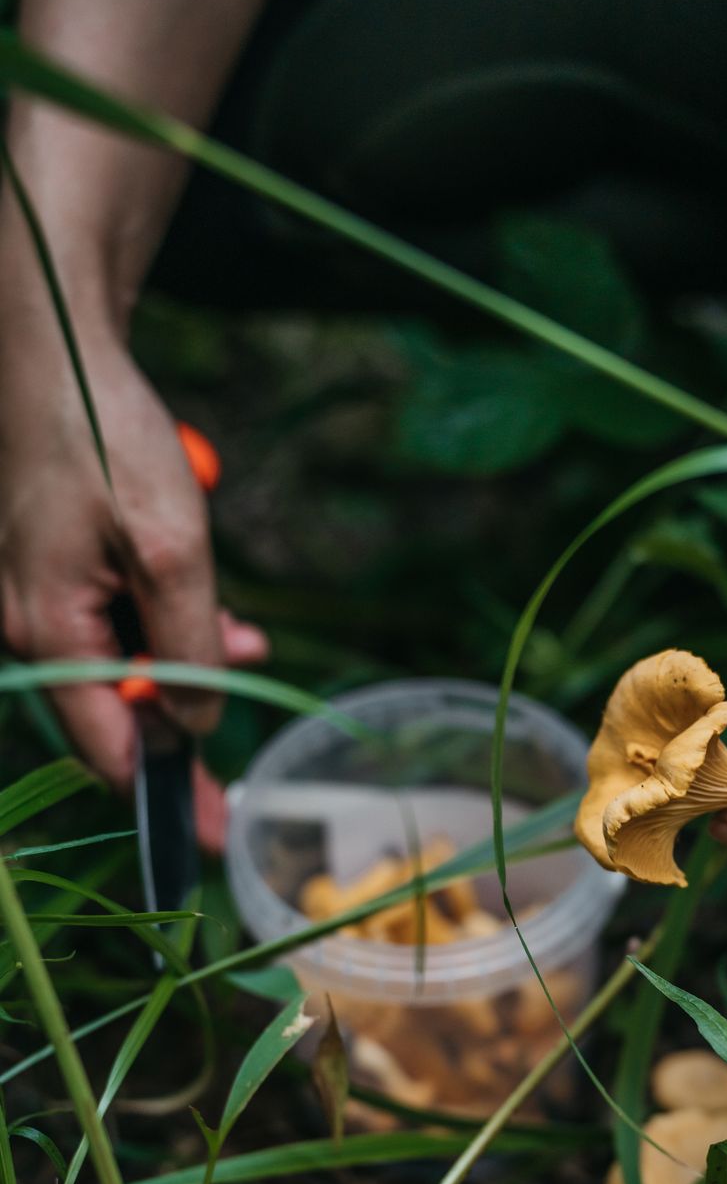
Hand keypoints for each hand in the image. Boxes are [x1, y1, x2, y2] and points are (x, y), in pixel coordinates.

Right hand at [0, 317, 265, 847]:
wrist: (56, 346)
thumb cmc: (105, 436)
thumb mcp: (172, 550)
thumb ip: (189, 647)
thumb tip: (197, 723)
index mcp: (47, 634)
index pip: (109, 752)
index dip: (167, 795)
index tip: (213, 837)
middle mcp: (27, 628)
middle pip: (117, 715)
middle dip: (187, 716)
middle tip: (241, 737)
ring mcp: (32, 599)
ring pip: (122, 666)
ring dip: (186, 659)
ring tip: (243, 633)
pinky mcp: (48, 570)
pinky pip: (111, 623)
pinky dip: (162, 619)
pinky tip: (206, 601)